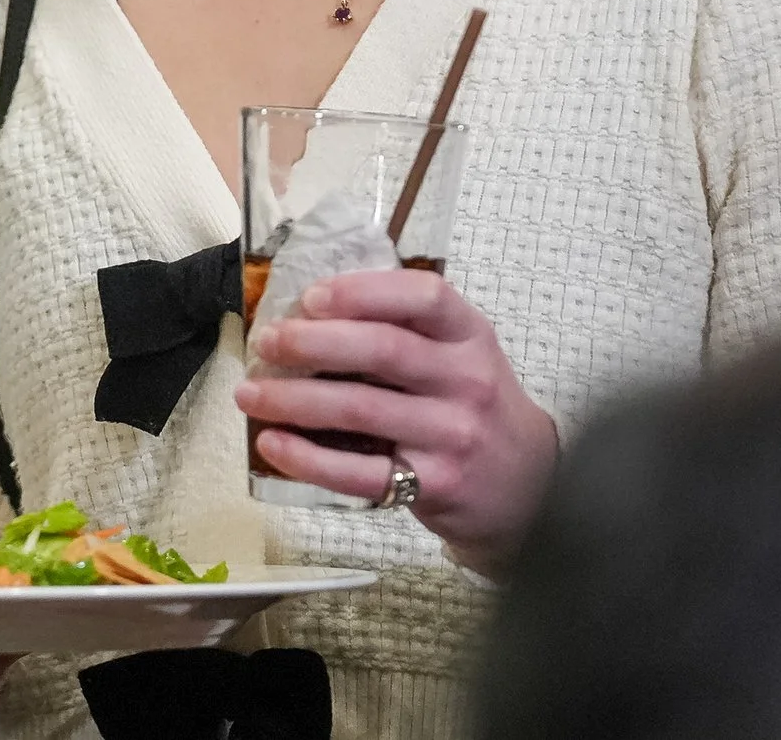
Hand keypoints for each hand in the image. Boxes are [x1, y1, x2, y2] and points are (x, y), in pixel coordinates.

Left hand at [236, 266, 559, 577]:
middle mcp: (466, 381)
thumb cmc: (475, 407)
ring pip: (360, 410)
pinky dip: (308, 458)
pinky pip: (359, 472)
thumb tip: (309, 311)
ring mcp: (451, 436)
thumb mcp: (461, 355)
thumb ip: (406, 329)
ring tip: (249, 393)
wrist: (531, 488)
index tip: (312, 296)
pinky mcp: (434, 485)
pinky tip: (273, 444)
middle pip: (382, 350)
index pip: (424, 297)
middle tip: (266, 342)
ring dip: (294, 399)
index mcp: (470, 336)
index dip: (363, 291)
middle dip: (313, 343)